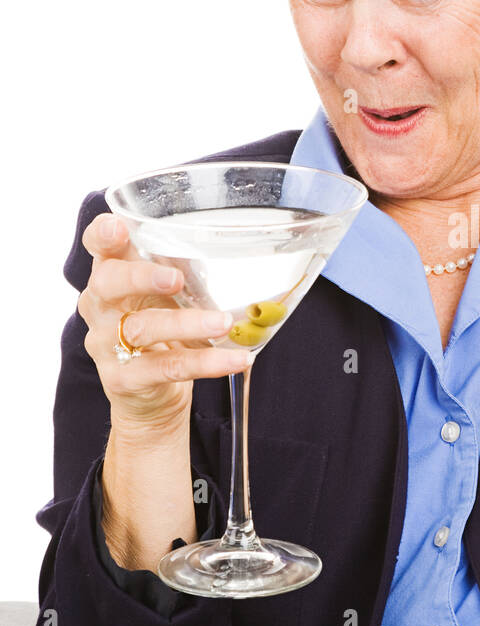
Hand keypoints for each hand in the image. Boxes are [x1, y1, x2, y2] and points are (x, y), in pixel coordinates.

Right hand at [78, 213, 250, 432]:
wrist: (148, 399)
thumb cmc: (160, 333)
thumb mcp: (165, 299)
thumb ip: (183, 273)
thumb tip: (238, 255)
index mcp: (110, 278)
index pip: (96, 247)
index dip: (102, 234)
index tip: (118, 226)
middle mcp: (101, 308)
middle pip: (107, 284)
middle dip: (141, 277)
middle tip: (177, 279)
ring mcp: (106, 345)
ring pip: (141, 328)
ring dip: (186, 324)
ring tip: (224, 323)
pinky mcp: (125, 380)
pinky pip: (168, 368)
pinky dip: (206, 363)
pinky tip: (237, 359)